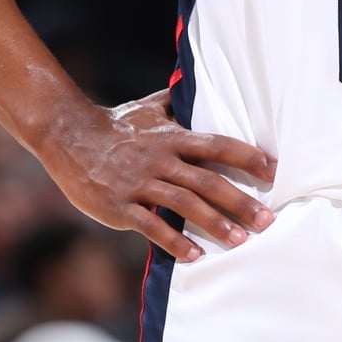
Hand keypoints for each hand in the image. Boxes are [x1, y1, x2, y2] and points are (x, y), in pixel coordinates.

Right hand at [42, 89, 276, 262]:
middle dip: (240, 201)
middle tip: (267, 220)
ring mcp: (139, 184)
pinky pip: (151, 226)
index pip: (217, 145)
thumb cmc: (115, 123)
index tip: (273, 170)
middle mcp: (160, 159)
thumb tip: (197, 85)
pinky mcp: (119, 206)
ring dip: (214, 223)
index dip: (246, 156)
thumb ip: (176, 102)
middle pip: (207, 180)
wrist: (67, 136)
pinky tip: (194, 256)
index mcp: (171, 136)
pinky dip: (174, 241)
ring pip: (184, 204)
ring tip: (240, 240)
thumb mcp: (149, 108)